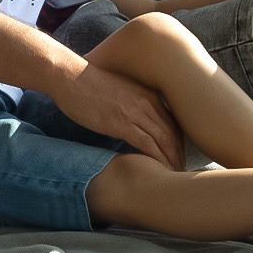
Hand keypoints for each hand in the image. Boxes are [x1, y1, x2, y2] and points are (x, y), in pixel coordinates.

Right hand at [53, 63, 183, 167]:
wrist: (70, 76)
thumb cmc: (90, 84)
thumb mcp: (121, 90)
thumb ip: (135, 103)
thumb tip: (139, 122)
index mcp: (149, 95)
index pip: (175, 123)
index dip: (180, 143)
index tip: (180, 158)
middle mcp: (148, 102)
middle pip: (174, 133)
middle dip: (180, 155)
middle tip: (183, 172)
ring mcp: (135, 112)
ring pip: (165, 140)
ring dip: (172, 160)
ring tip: (175, 175)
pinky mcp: (121, 123)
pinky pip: (147, 144)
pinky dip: (157, 159)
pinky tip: (160, 170)